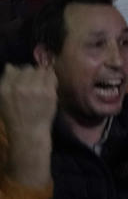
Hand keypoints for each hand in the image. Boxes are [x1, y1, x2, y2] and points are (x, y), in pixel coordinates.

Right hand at [0, 65, 57, 187]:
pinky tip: (49, 87)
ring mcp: (34, 88)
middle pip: (28, 69)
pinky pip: (51, 76)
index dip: (20, 73)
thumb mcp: (3, 100)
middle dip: (31, 74)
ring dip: (42, 76)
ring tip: (42, 86)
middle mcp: (18, 86)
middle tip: (34, 84)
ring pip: (40, 71)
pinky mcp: (48, 92)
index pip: (13, 69)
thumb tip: (11, 66)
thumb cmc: (15, 117)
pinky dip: (51, 79)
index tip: (24, 80)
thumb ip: (7, 82)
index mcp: (4, 88)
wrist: (28, 133)